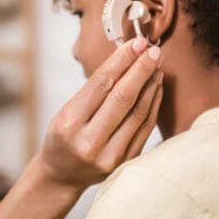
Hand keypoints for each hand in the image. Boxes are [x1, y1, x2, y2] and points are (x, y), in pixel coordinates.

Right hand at [38, 38, 162, 191]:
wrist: (62, 175)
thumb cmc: (63, 136)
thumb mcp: (66, 111)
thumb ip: (94, 90)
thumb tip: (127, 58)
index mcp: (69, 124)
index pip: (101, 84)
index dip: (122, 60)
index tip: (136, 42)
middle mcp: (89, 142)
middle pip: (123, 97)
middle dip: (141, 69)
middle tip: (153, 49)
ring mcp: (110, 156)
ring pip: (138, 112)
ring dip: (151, 84)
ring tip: (156, 65)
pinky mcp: (126, 163)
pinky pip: (145, 127)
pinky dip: (153, 104)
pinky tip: (156, 86)